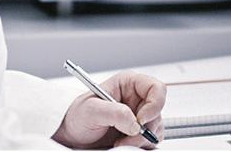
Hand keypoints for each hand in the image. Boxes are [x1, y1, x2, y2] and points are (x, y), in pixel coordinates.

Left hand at [52, 71, 166, 148]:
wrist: (73, 137)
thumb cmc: (77, 117)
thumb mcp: (91, 111)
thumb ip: (114, 113)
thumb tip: (135, 123)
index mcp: (128, 84)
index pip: (156, 88)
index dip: (154, 104)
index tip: (141, 120)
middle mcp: (137, 99)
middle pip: (158, 112)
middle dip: (145, 128)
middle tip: (128, 138)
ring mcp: (139, 117)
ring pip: (156, 128)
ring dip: (141, 139)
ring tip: (120, 142)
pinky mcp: (138, 133)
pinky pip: (150, 140)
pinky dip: (140, 145)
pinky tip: (123, 144)